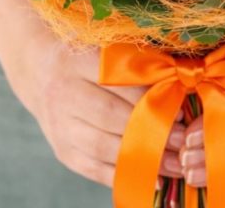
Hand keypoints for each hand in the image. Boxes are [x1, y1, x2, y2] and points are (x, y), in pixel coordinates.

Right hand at [0, 0, 184, 186]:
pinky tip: (151, 180)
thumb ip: (139, 59)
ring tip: (175, 164)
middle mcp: (63, 93)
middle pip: (111, 118)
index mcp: (77, 60)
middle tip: (184, 140)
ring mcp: (59, 125)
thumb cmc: (87, 51)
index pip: (117, 83)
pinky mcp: (62, 150)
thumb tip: (183, 75)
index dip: (150, 98)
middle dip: (150, 131)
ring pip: (102, 147)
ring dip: (142, 158)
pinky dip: (122, 176)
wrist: (40, 68)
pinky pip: (94, 168)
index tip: (181, 109)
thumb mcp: (106, 44)